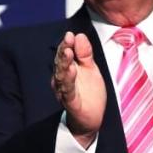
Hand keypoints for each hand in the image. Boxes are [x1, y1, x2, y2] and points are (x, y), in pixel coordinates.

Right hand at [51, 31, 106, 148]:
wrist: (91, 118)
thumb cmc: (89, 93)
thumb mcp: (91, 69)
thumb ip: (85, 54)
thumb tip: (79, 36)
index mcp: (68, 69)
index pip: (65, 54)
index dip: (67, 44)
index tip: (70, 34)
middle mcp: (63, 79)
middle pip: (61, 63)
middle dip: (64, 50)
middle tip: (68, 39)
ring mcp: (65, 91)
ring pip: (62, 76)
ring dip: (64, 64)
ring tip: (68, 53)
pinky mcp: (71, 103)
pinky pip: (68, 92)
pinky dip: (69, 82)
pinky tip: (72, 71)